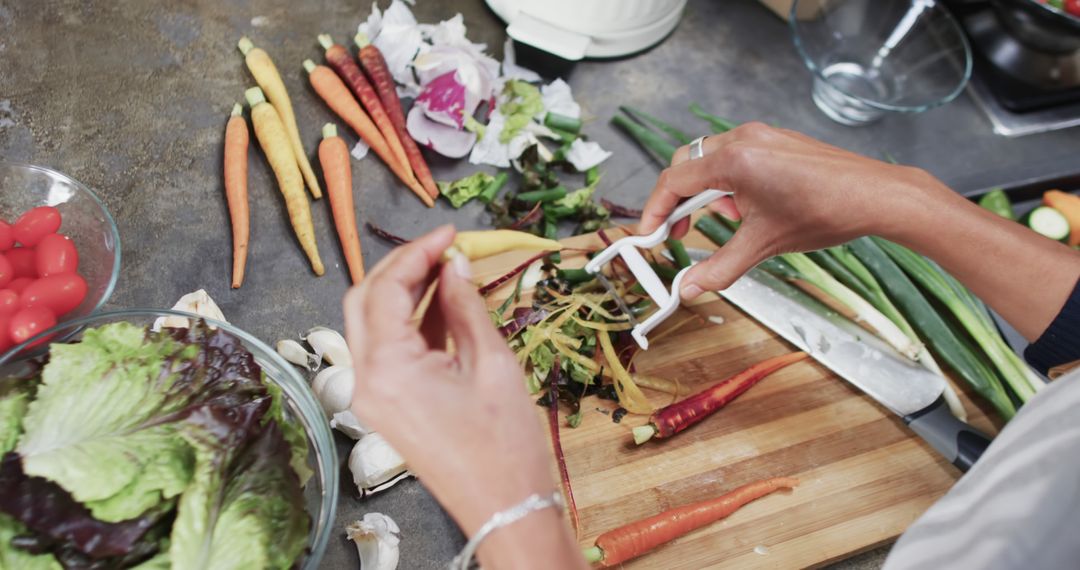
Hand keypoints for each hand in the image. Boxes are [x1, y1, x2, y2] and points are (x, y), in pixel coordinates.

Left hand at [343, 226, 584, 568]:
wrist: (504, 506)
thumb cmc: (504, 445)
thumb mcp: (491, 363)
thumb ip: (465, 307)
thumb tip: (456, 265)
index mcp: (387, 368)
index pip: (386, 288)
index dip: (417, 252)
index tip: (450, 233)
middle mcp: (367, 380)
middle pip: (365, 300)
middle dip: (402, 267)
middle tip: (444, 248)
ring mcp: (373, 396)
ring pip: (373, 323)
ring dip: (405, 292)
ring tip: (449, 270)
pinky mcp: (387, 406)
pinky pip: (388, 350)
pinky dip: (411, 323)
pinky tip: (444, 305)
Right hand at [639, 122, 950, 297]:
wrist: (876, 195)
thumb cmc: (826, 212)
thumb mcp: (763, 245)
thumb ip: (719, 268)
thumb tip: (689, 288)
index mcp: (735, 160)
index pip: (674, 180)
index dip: (655, 210)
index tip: (651, 235)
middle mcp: (744, 139)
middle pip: (687, 165)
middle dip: (681, 202)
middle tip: (683, 232)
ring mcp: (761, 135)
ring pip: (711, 161)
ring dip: (710, 193)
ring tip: (735, 221)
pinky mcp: (776, 140)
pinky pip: (736, 157)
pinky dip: (731, 183)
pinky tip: (753, 208)